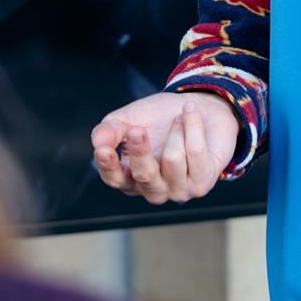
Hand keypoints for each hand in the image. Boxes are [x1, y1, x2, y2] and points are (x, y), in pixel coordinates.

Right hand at [90, 92, 239, 202]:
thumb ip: (110, 130)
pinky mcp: (202, 184)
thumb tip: (98, 142)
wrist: (201, 109)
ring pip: (172, 158)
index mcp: (129, 177)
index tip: (104, 149)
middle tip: (138, 127)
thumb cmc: (160, 118)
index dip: (108, 166)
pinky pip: (196, 151)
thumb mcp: (129, 119)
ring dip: (175, 128)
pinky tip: (190, 112)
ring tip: (178, 118)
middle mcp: (153, 190)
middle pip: (143, 174)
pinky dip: (192, 123)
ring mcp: (178, 190)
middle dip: (139, 148)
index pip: (114, 179)